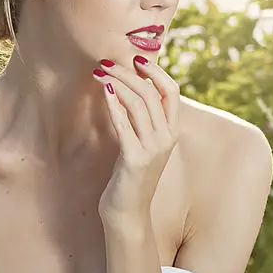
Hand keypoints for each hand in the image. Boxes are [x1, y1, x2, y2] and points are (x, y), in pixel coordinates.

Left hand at [94, 54, 180, 222]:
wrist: (128, 213)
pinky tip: (105, 91)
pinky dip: (114, 104)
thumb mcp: (143, 144)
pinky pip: (124, 124)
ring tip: (101, 72)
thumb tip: (132, 88)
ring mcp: (152, 149)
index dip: (156, 71)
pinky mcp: (134, 159)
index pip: (172, 91)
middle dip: (129, 72)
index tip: (136, 58)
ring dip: (118, 82)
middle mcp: (167, 138)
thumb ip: (144, 120)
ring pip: (139, 103)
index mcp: (172, 132)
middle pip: (152, 92)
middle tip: (108, 61)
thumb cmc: (131, 176)